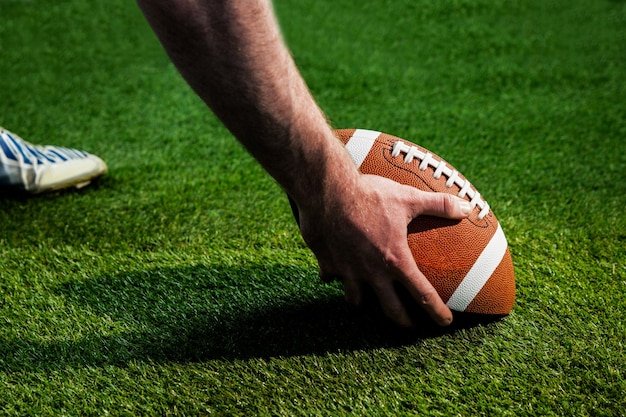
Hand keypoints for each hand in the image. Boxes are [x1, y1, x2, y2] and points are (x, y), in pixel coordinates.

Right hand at [295, 174, 470, 326]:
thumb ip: (439, 205)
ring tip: (367, 302)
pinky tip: (333, 274)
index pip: (422, 294)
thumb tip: (467, 208)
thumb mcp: (408, 198)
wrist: (328, 192)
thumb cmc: (370, 195)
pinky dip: (333, 278)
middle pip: (390, 308)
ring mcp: (347, 271)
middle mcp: (372, 272)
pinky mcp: (327, 262)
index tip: (445, 322)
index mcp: (395, 260)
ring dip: (364, 303)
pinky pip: (330, 277)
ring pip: (356, 300)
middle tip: (409, 325)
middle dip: (402, 321)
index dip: (437, 311)